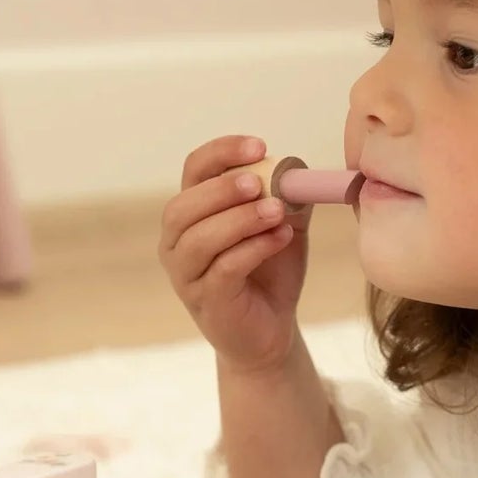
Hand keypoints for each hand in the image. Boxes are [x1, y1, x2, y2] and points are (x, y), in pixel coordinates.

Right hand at [159, 135, 312, 375]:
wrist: (272, 330)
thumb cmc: (270, 274)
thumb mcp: (283, 225)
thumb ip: (289, 195)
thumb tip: (299, 167)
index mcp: (193, 213)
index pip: (194, 170)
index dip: (222, 153)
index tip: (259, 146)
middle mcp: (178, 242)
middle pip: (184, 205)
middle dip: (223, 188)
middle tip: (260, 182)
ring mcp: (186, 275)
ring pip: (200, 238)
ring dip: (240, 219)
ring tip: (277, 213)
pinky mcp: (205, 301)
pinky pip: (223, 269)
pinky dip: (253, 249)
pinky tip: (279, 238)